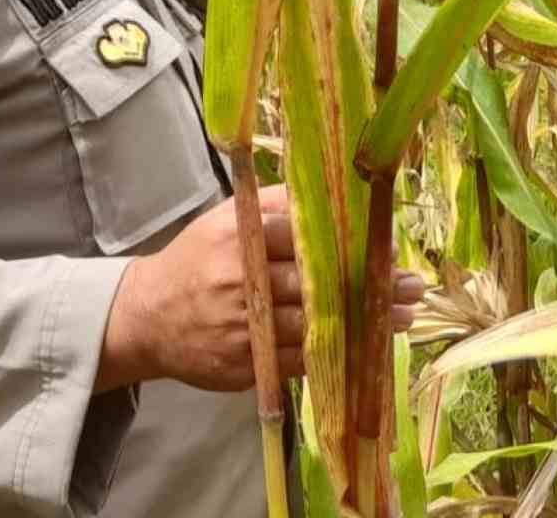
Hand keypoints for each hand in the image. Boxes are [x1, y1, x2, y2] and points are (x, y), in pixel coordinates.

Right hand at [96, 186, 424, 392]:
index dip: (349, 246)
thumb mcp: (224, 220)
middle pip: (316, 285)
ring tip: (403, 317)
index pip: (302, 239)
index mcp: (237, 239)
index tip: (387, 248)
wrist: (144, 318)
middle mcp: (239, 283)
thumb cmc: (196, 259)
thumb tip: (329, 190)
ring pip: (313, 328)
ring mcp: (240, 328)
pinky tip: (365, 347)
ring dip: (364, 325)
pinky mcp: (242, 366)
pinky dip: (334, 355)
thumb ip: (274, 204)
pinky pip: (296, 362)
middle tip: (412, 285)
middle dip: (368, 287)